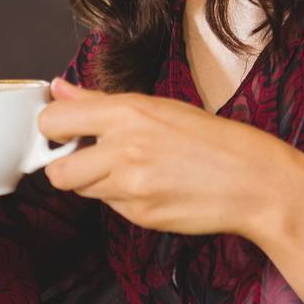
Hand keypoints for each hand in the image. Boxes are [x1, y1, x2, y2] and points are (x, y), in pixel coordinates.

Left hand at [37, 76, 290, 241]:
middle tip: (88, 159)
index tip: (63, 133)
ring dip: (96, 183)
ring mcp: (131, 185)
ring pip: (83, 191)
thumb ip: (100, 102)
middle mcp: (124, 148)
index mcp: (127, 112)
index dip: (52, 131)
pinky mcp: (139, 215)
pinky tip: (151, 187)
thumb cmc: (211, 140)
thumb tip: (59, 89)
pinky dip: (122, 199)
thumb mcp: (157, 107)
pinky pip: (111, 207)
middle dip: (67, 168)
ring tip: (131, 171)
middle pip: (57, 171)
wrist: (252, 180)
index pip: (53, 122)